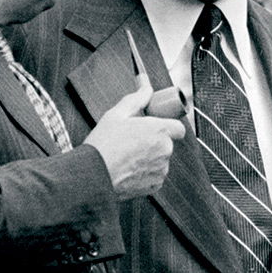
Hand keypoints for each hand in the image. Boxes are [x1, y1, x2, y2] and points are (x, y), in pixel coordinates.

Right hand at [83, 80, 184, 198]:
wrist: (92, 175)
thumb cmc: (103, 144)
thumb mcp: (117, 114)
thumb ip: (136, 99)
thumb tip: (146, 87)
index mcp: (159, 130)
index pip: (178, 127)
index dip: (168, 127)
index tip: (157, 127)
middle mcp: (165, 149)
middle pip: (167, 143)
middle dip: (154, 142)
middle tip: (133, 141)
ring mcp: (161, 169)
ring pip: (160, 160)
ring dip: (149, 158)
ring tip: (127, 157)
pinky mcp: (155, 185)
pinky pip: (154, 175)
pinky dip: (145, 173)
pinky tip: (128, 169)